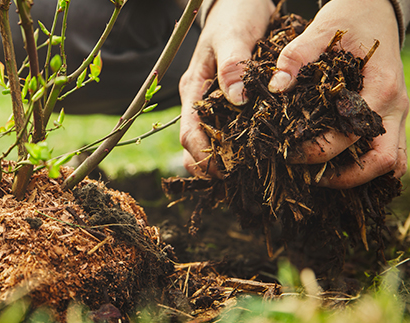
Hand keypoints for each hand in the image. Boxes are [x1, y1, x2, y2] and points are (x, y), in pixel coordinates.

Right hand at [179, 0, 274, 176]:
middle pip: (196, 144)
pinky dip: (237, 146)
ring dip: (224, 160)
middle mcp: (200, 101)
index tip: (222, 171)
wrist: (241, 2)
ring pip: (211, 141)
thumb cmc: (235, 15)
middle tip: (237, 180)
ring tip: (248, 175)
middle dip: (211, 165)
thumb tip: (237, 99)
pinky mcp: (230, 102)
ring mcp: (214, 102)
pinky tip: (257, 154)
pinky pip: (229, 129)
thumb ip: (233, 65)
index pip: (189, 132)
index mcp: (194, 89)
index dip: (201, 156)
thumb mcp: (233, 36)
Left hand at [268, 0, 408, 188]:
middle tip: (309, 177)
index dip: (321, 150)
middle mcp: (395, 106)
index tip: (290, 153)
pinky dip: (367, 167)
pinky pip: (388, 153)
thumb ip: (296, 56)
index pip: (353, 134)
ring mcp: (397, 114)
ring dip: (360, 177)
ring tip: (321, 178)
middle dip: (346, 177)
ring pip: (392, 162)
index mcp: (381, 87)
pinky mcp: (390, 117)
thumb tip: (276, 86)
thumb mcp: (321, 30)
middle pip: (384, 161)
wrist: (376, 11)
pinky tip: (336, 168)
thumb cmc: (349, 20)